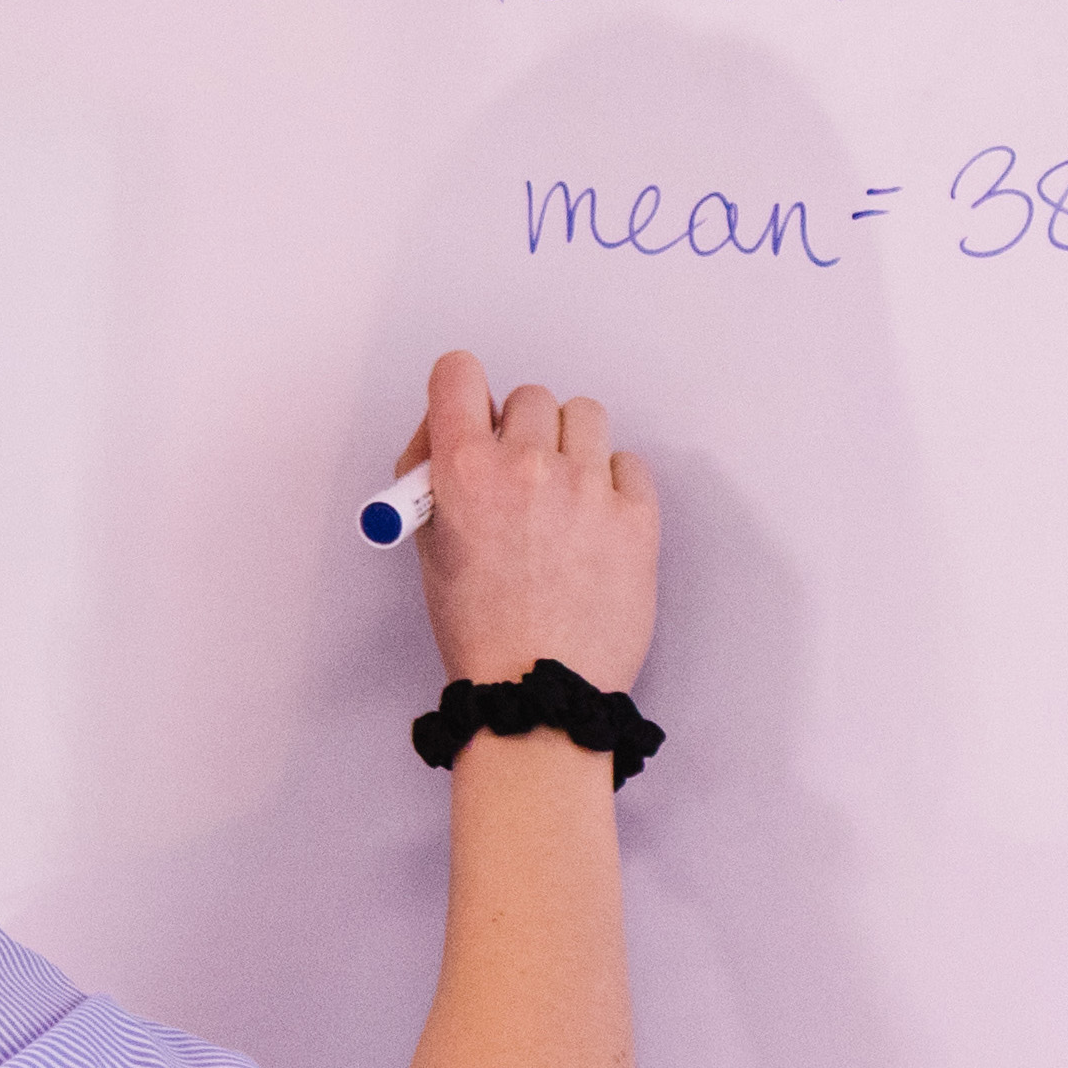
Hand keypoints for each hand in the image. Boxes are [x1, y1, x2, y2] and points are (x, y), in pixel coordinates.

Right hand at [395, 350, 659, 692]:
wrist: (538, 694)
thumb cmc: (481, 633)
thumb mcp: (431, 550)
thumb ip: (437, 482)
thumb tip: (455, 435)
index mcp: (463, 473)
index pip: (458, 373)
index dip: (461, 388)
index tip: (470, 410)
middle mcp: (525, 467)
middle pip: (529, 396)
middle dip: (521, 430)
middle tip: (520, 477)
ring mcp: (586, 489)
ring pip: (583, 414)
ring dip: (571, 444)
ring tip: (564, 495)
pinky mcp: (635, 516)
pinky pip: (629, 461)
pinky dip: (613, 482)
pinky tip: (596, 522)